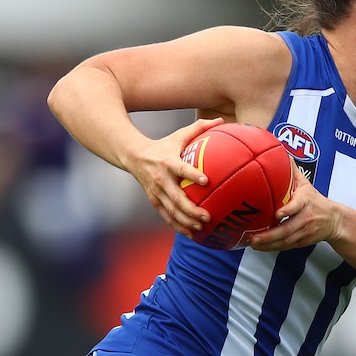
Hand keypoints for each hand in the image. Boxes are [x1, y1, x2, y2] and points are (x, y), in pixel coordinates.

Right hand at [127, 118, 223, 237]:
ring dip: (186, 221)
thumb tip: (222, 120)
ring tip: (201, 227)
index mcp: (167, 162)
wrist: (133, 156)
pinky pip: (166, 217)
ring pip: (171, 211)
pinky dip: (178, 226)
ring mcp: (156, 192)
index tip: (206, 181)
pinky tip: (192, 234)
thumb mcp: (179, 134)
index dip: (192, 175)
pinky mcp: (154, 201)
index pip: (181, 169)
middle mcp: (161, 179)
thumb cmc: (163, 145)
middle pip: (176, 197)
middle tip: (207, 216)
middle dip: (191, 209)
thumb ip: (199, 127)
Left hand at [249, 158, 343, 250]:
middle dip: (270, 235)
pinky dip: (272, 248)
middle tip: (254, 237)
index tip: (277, 213)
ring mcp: (304, 232)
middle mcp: (306, 218)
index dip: (288, 210)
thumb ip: (293, 170)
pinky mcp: (302, 241)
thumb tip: (280, 153)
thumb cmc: (315, 200)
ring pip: (286, 241)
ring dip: (268, 244)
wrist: (335, 220)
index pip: (298, 206)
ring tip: (253, 243)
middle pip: (288, 229)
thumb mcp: (306, 184)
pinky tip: (259, 247)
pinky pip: (286, 246)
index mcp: (306, 202)